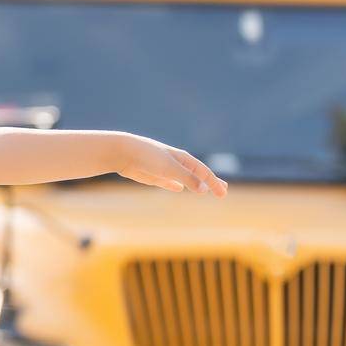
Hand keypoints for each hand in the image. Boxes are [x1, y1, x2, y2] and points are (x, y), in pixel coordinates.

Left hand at [114, 133, 228, 196]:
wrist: (122, 152)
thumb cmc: (147, 157)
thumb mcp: (170, 168)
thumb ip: (188, 178)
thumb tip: (205, 189)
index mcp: (182, 159)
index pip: (204, 172)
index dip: (214, 183)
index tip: (223, 194)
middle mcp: (175, 163)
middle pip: (197, 175)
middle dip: (210, 182)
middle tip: (223, 191)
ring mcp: (164, 169)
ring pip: (184, 179)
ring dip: (195, 184)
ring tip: (204, 190)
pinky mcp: (152, 175)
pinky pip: (168, 181)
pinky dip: (175, 185)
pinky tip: (178, 189)